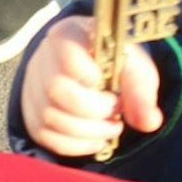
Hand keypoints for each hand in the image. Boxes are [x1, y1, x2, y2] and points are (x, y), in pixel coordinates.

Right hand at [19, 14, 163, 155]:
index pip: (69, 54)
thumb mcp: (133, 64)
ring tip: (111, 128)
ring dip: (88, 132)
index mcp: (68, 35)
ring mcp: (32, 88)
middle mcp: (43, 60)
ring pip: (50, 117)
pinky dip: (75, 146)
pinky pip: (45, 136)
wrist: (87, 63)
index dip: (93, 76)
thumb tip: (150, 122)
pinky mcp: (31, 114)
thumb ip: (142, 89)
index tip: (113, 86)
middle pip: (57, 90)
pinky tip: (96, 139)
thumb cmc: (112, 60)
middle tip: (115, 111)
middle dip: (94, 110)